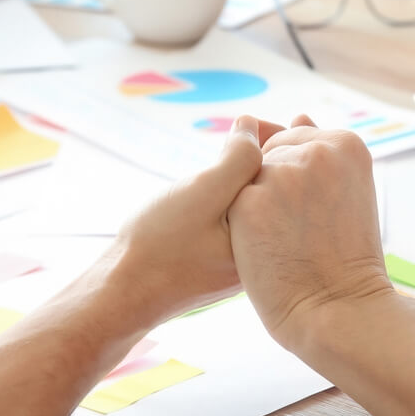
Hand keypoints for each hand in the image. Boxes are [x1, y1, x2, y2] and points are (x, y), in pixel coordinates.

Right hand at [107, 115, 283, 322]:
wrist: (125, 291)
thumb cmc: (162, 244)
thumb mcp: (204, 191)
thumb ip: (237, 157)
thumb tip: (253, 126)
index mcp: (272, 237)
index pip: (290, 179)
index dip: (278, 142)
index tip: (254, 124)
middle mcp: (266, 251)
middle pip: (279, 190)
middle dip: (268, 156)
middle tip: (249, 130)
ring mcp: (246, 257)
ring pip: (258, 202)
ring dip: (248, 174)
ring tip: (235, 150)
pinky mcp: (225, 258)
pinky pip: (240, 217)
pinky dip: (233, 194)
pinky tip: (213, 185)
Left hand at [228, 116, 394, 347]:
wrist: (339, 312)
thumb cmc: (345, 258)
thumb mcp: (341, 191)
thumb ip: (317, 152)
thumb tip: (299, 115)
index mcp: (347, 144)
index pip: (301, 141)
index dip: (301, 180)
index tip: (314, 212)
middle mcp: (316, 150)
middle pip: (277, 155)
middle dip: (280, 187)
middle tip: (303, 232)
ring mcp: (281, 173)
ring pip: (256, 178)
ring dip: (262, 206)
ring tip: (288, 243)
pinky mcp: (249, 201)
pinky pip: (237, 202)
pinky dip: (246, 225)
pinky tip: (268, 249)